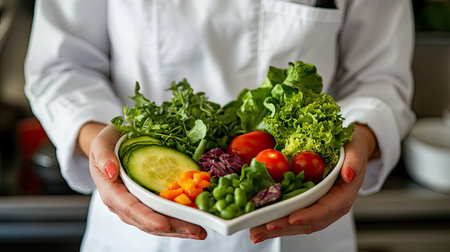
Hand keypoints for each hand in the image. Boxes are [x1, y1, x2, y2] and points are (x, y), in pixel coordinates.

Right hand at [78, 123, 206, 239]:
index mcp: (111, 191)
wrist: (112, 144)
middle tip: (195, 230)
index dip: (147, 218)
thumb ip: (104, 155)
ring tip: (200, 231)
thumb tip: (111, 171)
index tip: (164, 224)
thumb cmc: (108, 142)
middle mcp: (123, 205)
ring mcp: (136, 206)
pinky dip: (179, 220)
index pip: (130, 208)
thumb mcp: (102, 142)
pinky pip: (162, 215)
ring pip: (156, 224)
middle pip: (147, 222)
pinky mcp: (147, 203)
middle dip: (171, 228)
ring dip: (179, 229)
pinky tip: (195, 222)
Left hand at [249, 124, 377, 242]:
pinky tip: (260, 227)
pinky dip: (277, 222)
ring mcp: (319, 209)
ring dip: (277, 230)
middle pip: (309, 222)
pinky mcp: (308, 206)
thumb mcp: (356, 148)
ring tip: (256, 233)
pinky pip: (293, 217)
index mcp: (344, 195)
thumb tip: (349, 175)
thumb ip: (355, 160)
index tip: (292, 218)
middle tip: (265, 227)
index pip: (326, 209)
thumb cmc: (351, 147)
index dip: (309, 215)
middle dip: (286, 226)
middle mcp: (332, 207)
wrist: (350, 150)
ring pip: (299, 224)